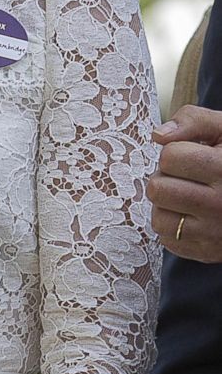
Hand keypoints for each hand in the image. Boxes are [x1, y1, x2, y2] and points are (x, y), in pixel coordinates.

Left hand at [150, 106, 221, 260]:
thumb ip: (195, 121)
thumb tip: (159, 136)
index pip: (170, 157)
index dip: (176, 152)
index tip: (194, 156)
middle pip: (158, 189)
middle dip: (166, 179)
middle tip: (187, 178)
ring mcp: (216, 233)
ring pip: (158, 218)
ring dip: (167, 205)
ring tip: (188, 196)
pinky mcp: (208, 252)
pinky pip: (168, 240)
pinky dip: (175, 228)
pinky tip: (194, 216)